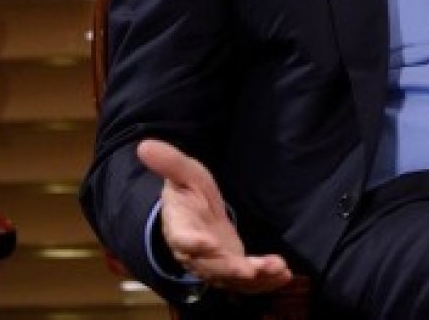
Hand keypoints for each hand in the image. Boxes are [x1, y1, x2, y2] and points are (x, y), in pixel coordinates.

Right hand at [137, 139, 294, 293]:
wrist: (195, 213)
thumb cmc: (188, 192)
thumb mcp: (183, 173)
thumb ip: (169, 163)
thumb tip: (144, 146)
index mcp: (180, 228)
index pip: (182, 239)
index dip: (193, 244)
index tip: (208, 244)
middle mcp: (195, 253)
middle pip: (211, 266)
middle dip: (232, 269)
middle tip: (252, 270)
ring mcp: (213, 264)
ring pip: (231, 278)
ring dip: (255, 278)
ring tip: (278, 270)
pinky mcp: (231, 269)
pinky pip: (246, 282)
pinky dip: (265, 282)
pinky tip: (284, 275)